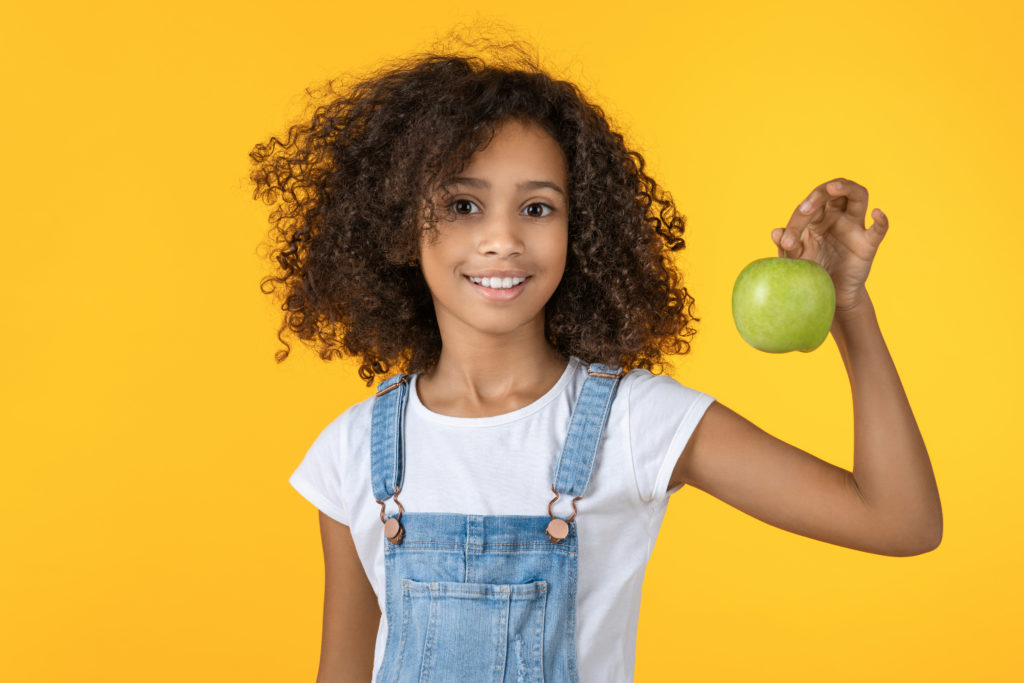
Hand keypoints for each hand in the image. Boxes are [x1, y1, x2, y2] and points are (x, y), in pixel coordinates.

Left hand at [771, 178, 888, 311]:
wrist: (830, 294)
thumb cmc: (811, 271)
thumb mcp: (797, 260)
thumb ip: (788, 246)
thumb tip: (776, 232)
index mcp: (815, 217)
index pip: (807, 208)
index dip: (796, 222)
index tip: (786, 243)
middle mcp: (836, 216)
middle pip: (831, 194)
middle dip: (816, 196)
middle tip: (804, 209)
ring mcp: (854, 227)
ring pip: (857, 196)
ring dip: (846, 188)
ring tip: (833, 187)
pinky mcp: (868, 244)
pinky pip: (879, 229)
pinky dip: (881, 220)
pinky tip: (876, 213)